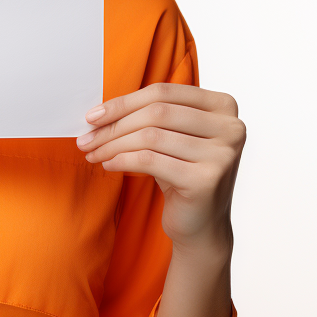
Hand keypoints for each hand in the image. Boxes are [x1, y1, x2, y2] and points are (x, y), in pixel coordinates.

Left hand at [75, 83, 244, 247]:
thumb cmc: (181, 172)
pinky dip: (122, 160)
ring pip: (151, 136)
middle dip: (114, 125)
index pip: (163, 92)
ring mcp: (222, 154)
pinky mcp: (207, 179)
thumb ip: (148, 114)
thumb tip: (98, 111)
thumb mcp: (170, 136)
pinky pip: (150, 160)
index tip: (93, 116)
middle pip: (156, 112)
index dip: (123, 102)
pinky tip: (108, 164)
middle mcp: (230, 127)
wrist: (202, 225)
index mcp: (223, 106)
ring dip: (113, 144)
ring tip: (93, 153)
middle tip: (86, 138)